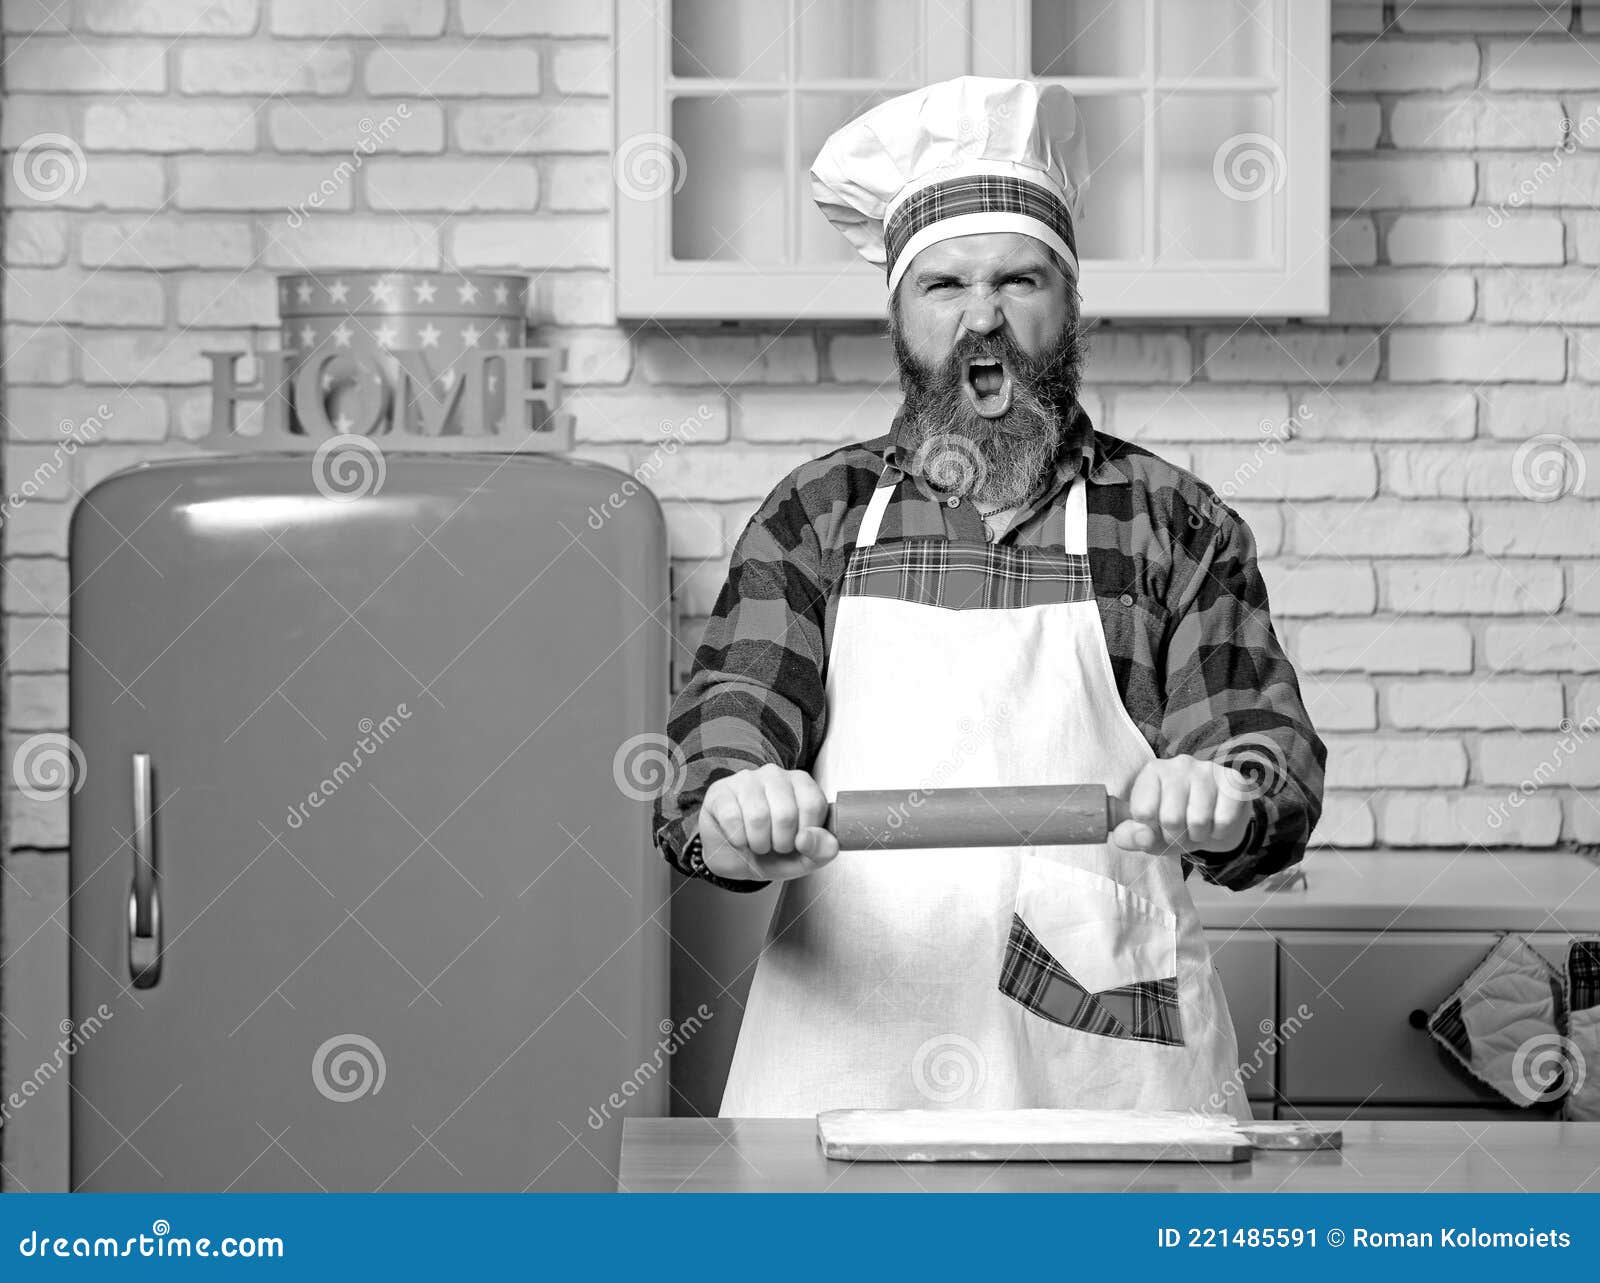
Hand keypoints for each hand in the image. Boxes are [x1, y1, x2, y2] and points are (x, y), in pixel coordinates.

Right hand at [696, 764, 839, 881]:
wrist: (734, 859)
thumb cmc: (772, 851)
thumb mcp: (804, 858)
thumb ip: (821, 850)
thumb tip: (809, 838)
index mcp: (802, 784)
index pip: (813, 804)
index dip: (806, 834)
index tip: (798, 842)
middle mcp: (775, 775)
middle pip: (786, 814)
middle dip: (781, 843)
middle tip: (775, 846)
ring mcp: (746, 780)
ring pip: (758, 816)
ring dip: (758, 843)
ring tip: (757, 844)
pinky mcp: (721, 791)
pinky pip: (732, 818)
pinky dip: (737, 839)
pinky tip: (738, 838)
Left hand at [1110, 755, 1252, 854]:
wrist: (1217, 821)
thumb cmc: (1175, 824)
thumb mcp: (1147, 834)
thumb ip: (1130, 836)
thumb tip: (1142, 836)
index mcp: (1152, 771)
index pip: (1143, 812)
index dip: (1151, 830)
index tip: (1157, 825)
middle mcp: (1178, 764)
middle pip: (1171, 819)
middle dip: (1177, 837)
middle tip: (1182, 831)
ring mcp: (1208, 769)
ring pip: (1199, 821)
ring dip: (1199, 835)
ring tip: (1199, 826)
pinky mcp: (1233, 781)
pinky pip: (1224, 820)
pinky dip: (1220, 832)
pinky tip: (1217, 820)